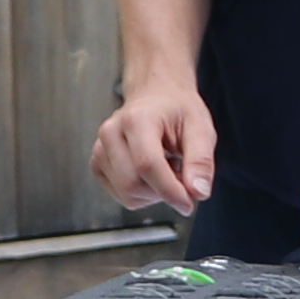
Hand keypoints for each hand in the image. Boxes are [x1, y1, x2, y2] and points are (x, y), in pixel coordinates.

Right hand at [92, 80, 218, 214]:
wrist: (156, 95)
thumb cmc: (177, 109)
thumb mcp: (200, 128)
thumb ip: (201, 160)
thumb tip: (198, 191)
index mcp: (137, 119)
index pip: (147, 165)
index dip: (170, 191)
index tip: (189, 202)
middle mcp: (112, 132)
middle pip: (133, 184)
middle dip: (163, 192)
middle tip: (182, 177)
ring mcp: (101, 149)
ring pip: (127, 194)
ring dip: (153, 194)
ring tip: (167, 170)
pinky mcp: (97, 164)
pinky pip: (121, 195)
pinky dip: (141, 194)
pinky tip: (151, 175)